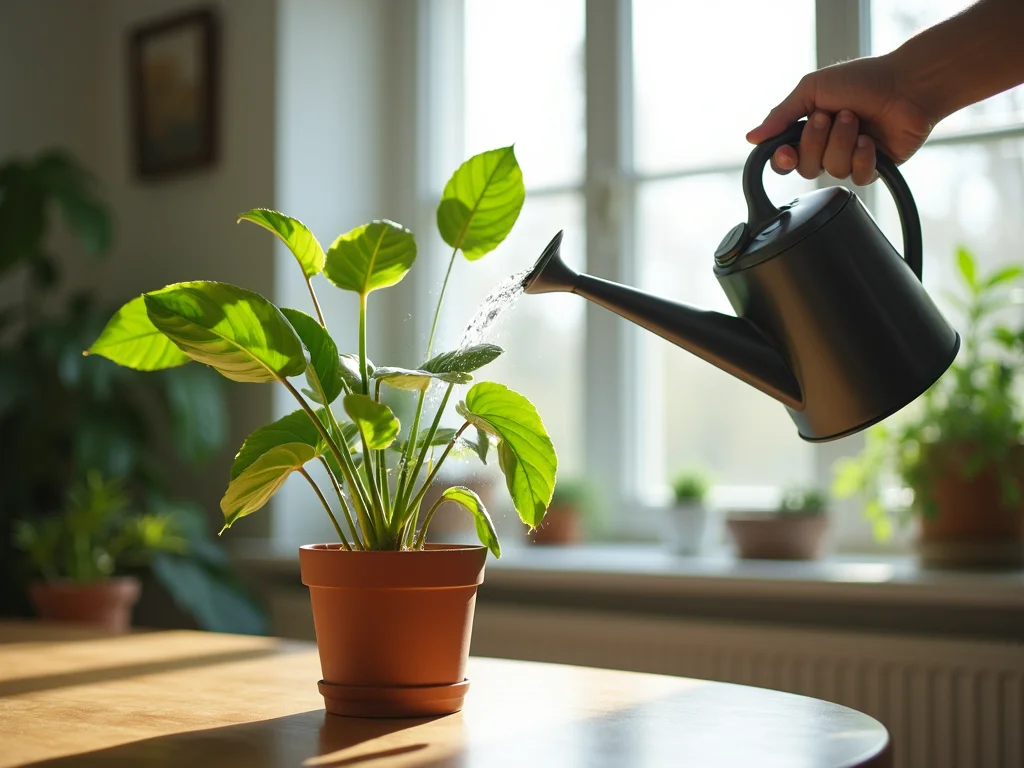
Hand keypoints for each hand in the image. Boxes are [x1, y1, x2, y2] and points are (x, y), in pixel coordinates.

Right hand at [745, 55, 935, 185]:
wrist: (907, 85)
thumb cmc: (862, 80)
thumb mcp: (812, 89)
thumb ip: (781, 115)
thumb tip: (752, 137)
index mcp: (808, 129)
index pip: (784, 159)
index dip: (783, 160)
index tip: (788, 150)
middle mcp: (826, 147)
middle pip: (806, 168)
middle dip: (818, 141)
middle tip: (832, 116)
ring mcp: (849, 158)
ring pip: (833, 170)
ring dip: (844, 141)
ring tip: (858, 120)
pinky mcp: (871, 168)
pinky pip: (857, 177)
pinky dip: (863, 156)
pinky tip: (871, 139)